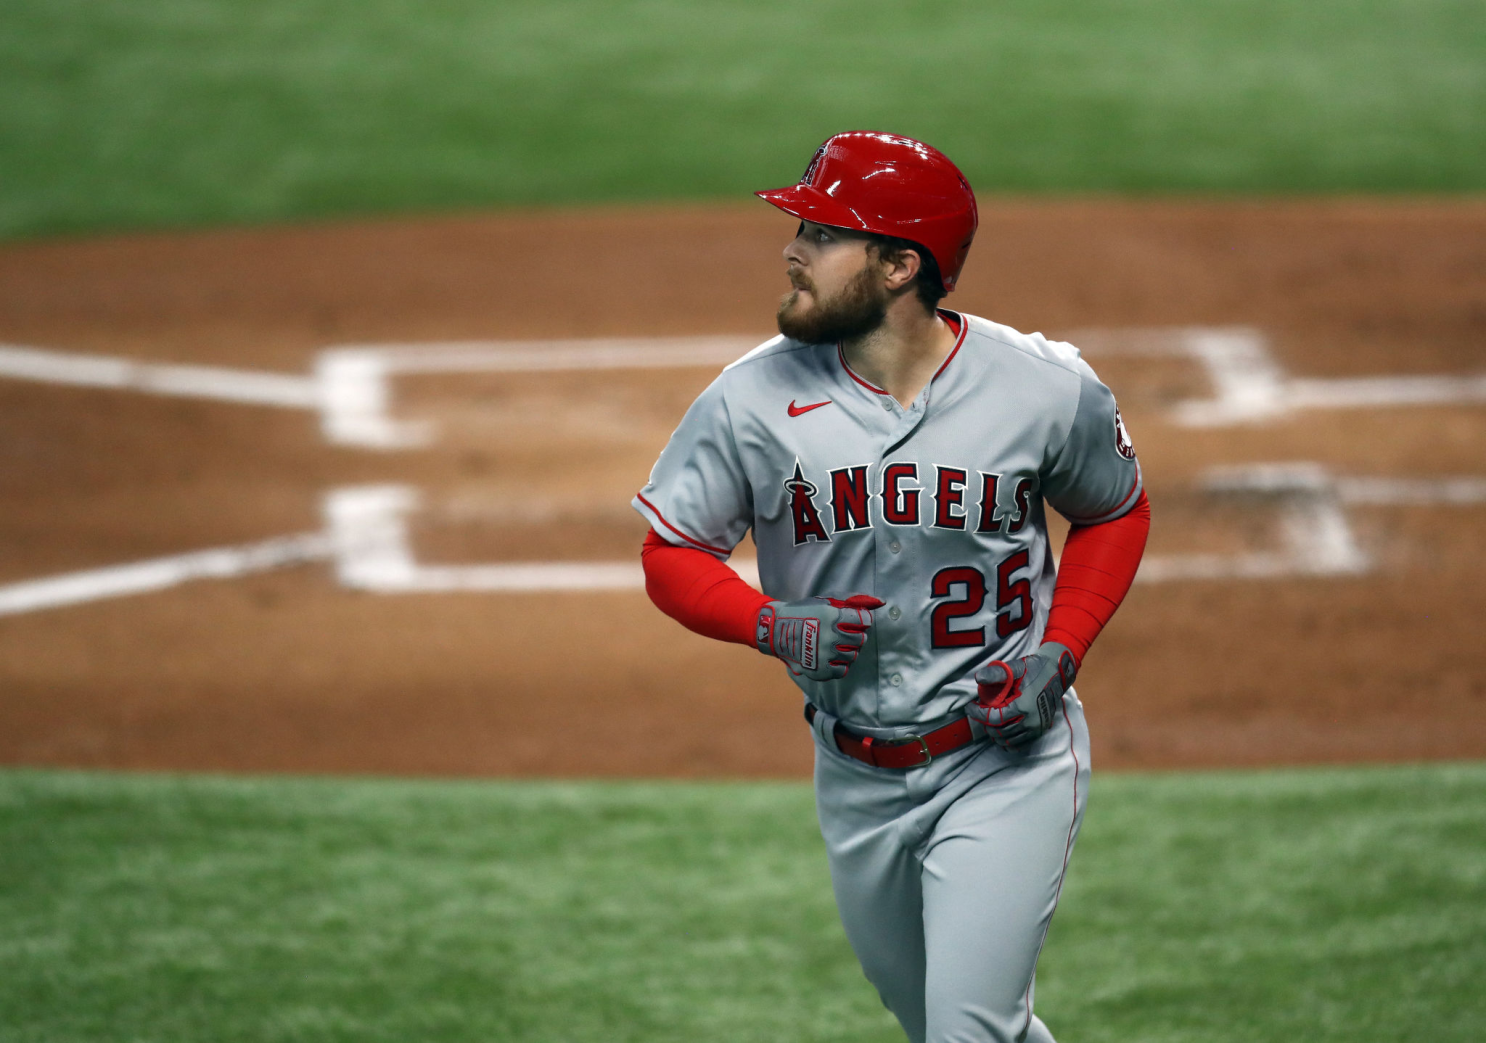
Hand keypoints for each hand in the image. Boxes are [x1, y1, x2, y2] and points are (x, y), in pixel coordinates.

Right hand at [755, 595, 884, 681]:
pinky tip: (831, 656)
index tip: (854, 621)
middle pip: (860, 639)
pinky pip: (842, 670)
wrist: (776, 631)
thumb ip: (853, 602)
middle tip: (844, 634)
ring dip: (848, 650)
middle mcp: (830, 636)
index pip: (863, 621)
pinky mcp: (820, 669)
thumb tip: (880, 602)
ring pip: (853, 655)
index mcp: (832, 616)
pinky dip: (840, 664)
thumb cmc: (803, 613)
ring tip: (836, 645)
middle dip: (856, 636)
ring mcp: (825, 655)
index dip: (861, 621)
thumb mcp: (826, 602)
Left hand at [968, 642, 1077, 748]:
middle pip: (1000, 731)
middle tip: (979, 713)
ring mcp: (1036, 728)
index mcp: (1023, 706)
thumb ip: (996, 673)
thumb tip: (978, 678)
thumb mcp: (1015, 668)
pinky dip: (1008, 741)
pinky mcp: (1039, 731)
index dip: (978, 714)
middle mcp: (1030, 721)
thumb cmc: (1034, 669)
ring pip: (1009, 740)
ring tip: (988, 722)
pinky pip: (1020, 744)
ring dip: (995, 734)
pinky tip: (1001, 733)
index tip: (970, 707)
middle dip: (985, 724)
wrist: (1057, 674)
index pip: (994, 718)